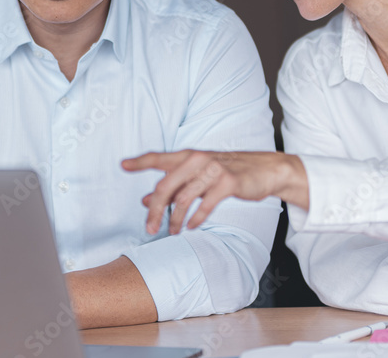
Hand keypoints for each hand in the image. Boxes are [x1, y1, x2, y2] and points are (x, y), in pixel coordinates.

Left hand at [122, 150, 301, 234]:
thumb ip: (173, 187)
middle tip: (149, 228)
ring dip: (175, 220)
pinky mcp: (227, 182)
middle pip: (165, 186)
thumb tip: (146, 201)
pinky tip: (191, 226)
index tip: (123, 165)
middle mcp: (197, 159)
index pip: (159, 157)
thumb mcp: (198, 177)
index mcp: (188, 156)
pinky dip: (196, 218)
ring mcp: (213, 169)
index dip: (140, 161)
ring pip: (183, 198)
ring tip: (171, 232)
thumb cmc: (227, 173)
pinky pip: (205, 205)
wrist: (265, 169)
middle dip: (155, 210)